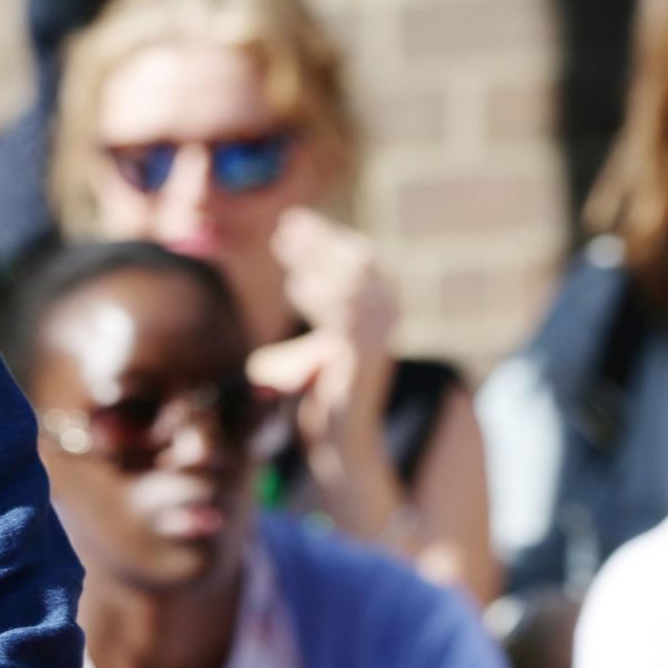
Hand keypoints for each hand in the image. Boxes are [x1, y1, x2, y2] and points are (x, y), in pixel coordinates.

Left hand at [247, 209, 404, 538]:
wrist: (335, 440)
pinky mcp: (364, 359)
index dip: (324, 239)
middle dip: (322, 242)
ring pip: (357, 283)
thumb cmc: (316, 390)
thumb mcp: (301, 344)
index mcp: (375, 309)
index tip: (288, 227)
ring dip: (321, 261)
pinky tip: (296, 287)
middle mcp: (385, 318)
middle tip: (287, 228)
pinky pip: (348, 317)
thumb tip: (281, 285)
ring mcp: (378, 338)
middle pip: (359, 262)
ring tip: (288, 249)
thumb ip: (300, 322)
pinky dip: (324, 298)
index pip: (357, 258)